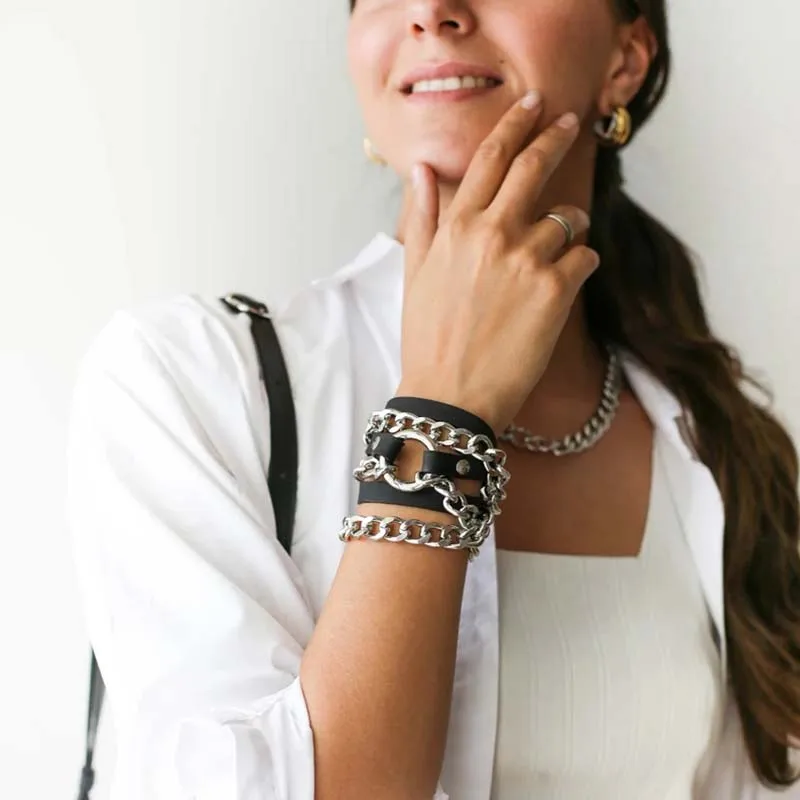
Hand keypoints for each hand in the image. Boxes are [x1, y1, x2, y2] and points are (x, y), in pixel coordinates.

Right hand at [397, 91, 598, 433]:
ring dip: (569, 228)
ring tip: (554, 254)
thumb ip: (423, 218)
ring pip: (568, 219)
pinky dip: (580, 266)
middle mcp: (493, 234)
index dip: (515, 125)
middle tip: (570, 122)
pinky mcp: (555, 291)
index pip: (490, 159)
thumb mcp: (416, 274)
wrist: (449, 395)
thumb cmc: (428, 339)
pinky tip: (561, 287)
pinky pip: (585, 258)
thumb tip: (424, 172)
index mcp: (457, 227)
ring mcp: (526, 260)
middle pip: (534, 167)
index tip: (534, 105)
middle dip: (556, 137)